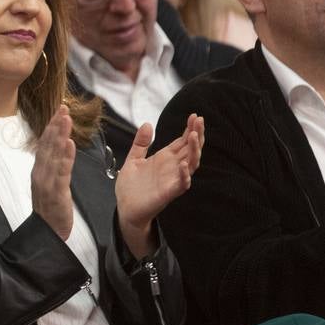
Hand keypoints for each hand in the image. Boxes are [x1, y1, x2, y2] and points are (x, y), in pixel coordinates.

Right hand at [30, 105, 76, 239]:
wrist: (46, 233)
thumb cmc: (50, 210)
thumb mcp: (50, 184)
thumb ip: (54, 166)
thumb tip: (60, 147)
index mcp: (39, 170)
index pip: (45, 143)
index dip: (52, 126)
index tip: (60, 110)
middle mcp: (40, 173)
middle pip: (48, 145)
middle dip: (56, 125)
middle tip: (63, 107)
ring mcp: (46, 182)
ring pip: (53, 154)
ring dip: (60, 135)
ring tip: (66, 119)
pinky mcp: (56, 192)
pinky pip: (61, 171)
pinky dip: (65, 157)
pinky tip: (70, 144)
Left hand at [115, 115, 204, 251]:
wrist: (125, 208)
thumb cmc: (131, 187)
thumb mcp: (133, 160)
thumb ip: (141, 143)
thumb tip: (147, 124)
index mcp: (165, 158)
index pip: (182, 141)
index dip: (190, 129)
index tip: (194, 115)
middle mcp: (172, 167)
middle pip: (191, 149)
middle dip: (197, 135)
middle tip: (199, 120)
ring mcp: (173, 180)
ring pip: (191, 164)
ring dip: (194, 150)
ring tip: (194, 136)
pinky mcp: (169, 193)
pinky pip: (182, 184)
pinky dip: (185, 175)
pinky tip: (184, 165)